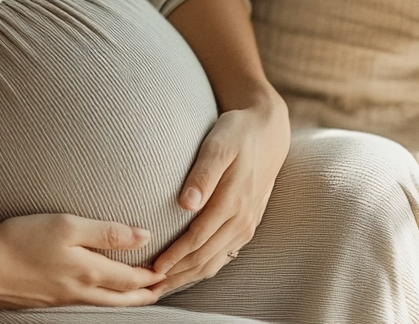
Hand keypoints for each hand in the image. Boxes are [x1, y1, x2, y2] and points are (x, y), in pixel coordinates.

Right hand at [0, 213, 165, 309]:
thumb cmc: (22, 241)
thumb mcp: (66, 226)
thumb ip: (106, 232)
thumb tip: (144, 237)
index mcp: (90, 273)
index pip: (132, 279)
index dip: (153, 275)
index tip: (169, 270)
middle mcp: (81, 291)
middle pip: (123, 298)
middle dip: (145, 294)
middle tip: (162, 288)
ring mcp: (64, 299)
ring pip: (106, 303)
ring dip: (127, 299)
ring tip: (138, 293)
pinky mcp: (49, 300)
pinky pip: (88, 302)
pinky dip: (104, 298)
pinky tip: (97, 290)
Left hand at [149, 91, 289, 296]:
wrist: (269, 131)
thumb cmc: (237, 133)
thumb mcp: (218, 145)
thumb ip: (203, 174)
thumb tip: (186, 203)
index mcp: (233, 202)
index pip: (198, 238)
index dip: (175, 256)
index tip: (152, 267)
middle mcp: (242, 219)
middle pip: (206, 257)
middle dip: (178, 274)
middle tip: (149, 287)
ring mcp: (247, 224)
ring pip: (216, 261)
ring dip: (189, 276)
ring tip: (163, 286)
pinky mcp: (247, 224)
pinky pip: (225, 254)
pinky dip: (205, 267)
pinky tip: (189, 271)